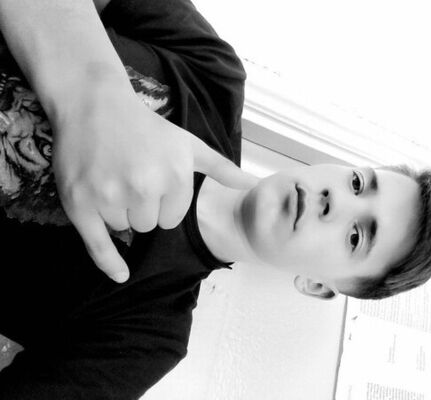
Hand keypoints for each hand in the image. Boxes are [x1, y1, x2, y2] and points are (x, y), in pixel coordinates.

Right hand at [52, 88, 256, 282]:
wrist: (95, 104)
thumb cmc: (147, 127)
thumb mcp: (189, 145)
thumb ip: (222, 169)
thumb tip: (253, 184)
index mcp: (175, 178)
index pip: (172, 219)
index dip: (163, 203)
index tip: (152, 180)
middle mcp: (144, 189)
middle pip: (149, 226)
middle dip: (142, 208)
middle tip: (130, 177)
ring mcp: (110, 197)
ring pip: (125, 229)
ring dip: (120, 213)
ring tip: (112, 179)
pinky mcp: (80, 203)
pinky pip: (98, 246)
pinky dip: (109, 263)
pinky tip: (121, 275)